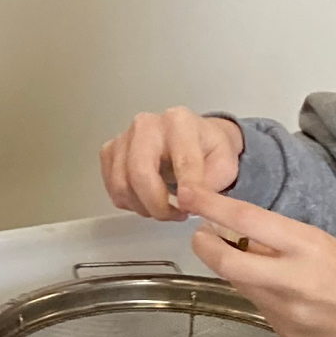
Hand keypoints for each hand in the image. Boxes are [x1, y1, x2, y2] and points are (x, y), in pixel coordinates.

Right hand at [99, 107, 244, 219]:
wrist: (194, 139)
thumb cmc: (207, 150)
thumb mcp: (225, 164)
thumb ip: (212, 182)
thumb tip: (191, 201)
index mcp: (179, 122)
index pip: (182, 161)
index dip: (187, 191)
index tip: (188, 210)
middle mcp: (147, 125)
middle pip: (140, 172)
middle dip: (157, 205)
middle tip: (176, 215)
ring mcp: (124, 137)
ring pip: (122, 185)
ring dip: (144, 207)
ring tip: (165, 209)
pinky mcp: (110, 152)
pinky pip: (114, 189)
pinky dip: (130, 203)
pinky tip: (149, 200)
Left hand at [182, 192, 335, 336]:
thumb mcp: (333, 250)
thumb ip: (289, 249)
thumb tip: (251, 242)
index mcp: (310, 247)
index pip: (248, 220)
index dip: (212, 205)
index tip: (190, 194)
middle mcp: (292, 281)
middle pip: (226, 262)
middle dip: (205, 247)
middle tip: (201, 236)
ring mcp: (288, 315)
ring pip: (242, 289)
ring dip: (238, 274)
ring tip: (254, 266)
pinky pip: (264, 312)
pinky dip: (265, 299)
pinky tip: (289, 299)